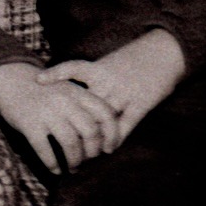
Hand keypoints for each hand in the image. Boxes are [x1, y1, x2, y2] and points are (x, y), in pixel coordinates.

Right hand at [0, 61, 118, 174]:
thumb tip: (102, 138)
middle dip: (93, 151)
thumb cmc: (43, 90)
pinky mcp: (29, 124)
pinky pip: (45, 149)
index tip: (109, 149)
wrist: (10, 78)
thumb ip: (84, 106)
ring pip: (70, 143)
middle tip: (90, 160)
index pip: (106, 114)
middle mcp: (65, 102)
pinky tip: (55, 170)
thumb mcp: (67, 89)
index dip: (112, 135)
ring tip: (73, 168)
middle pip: (90, 132)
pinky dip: (52, 163)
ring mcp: (46, 113)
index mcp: (78, 93)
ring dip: (74, 160)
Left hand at [35, 30, 185, 144]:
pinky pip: (126, 123)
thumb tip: (63, 91)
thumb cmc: (133, 61)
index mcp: (99, 69)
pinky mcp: (142, 103)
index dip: (56, 73)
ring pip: (102, 117)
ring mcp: (125, 92)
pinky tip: (108, 148)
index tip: (38, 80)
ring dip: (93, 136)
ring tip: (82, 153)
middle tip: (58, 137)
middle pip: (85, 102)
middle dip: (72, 120)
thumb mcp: (108, 64)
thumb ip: (90, 79)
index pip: (74, 68)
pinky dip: (116, 137)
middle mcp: (110, 80)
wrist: (166, 52)